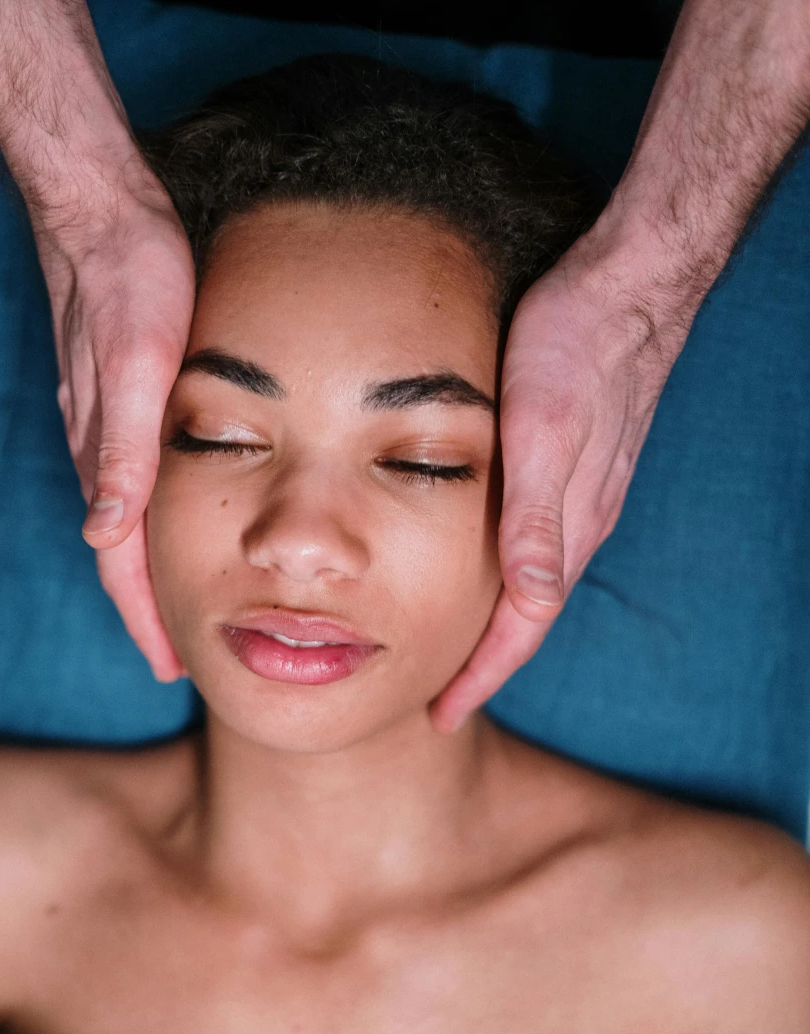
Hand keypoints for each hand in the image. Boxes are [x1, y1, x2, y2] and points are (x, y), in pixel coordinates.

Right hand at [33, 164, 194, 679]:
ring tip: (180, 609)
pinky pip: (133, 485)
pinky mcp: (120, 406)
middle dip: (148, 612)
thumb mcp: (135, 364)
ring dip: (150, 574)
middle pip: (122, 555)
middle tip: (178, 660)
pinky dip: (153, 524)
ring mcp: (106, 431)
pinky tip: (172, 526)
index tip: (171, 669)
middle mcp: (101, 454)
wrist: (104, 216)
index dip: (147, 618)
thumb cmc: (129, 284)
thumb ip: (120, 450)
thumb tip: (103, 534)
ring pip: (127, 523)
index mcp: (106, 456)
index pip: (121, 562)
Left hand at [430, 224, 701, 731]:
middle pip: (526, 617)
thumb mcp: (546, 430)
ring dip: (492, 623)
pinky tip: (477, 568)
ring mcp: (576, 496)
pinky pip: (534, 545)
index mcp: (568, 526)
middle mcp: (576, 522)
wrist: (627, 286)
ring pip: (530, 583)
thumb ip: (538, 516)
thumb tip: (532, 599)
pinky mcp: (569, 467)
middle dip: (483, 663)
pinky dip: (500, 576)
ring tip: (450, 649)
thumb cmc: (577, 348)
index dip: (480, 675)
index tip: (442, 715)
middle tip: (438, 697)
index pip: (522, 627)